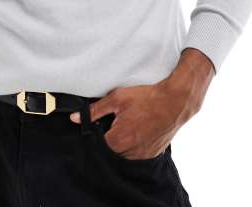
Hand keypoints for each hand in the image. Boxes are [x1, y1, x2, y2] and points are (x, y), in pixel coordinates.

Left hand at [69, 50, 214, 160]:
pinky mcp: (153, 153)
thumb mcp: (117, 98)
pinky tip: (138, 131)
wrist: (175, 101)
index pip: (98, 146)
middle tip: (114, 122)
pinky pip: (138, 154)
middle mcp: (131, 151)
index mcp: (119, 139)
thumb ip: (94, 110)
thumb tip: (75, 118)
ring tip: (128, 125)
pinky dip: (135, 146)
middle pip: (111, 151)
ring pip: (125, 154)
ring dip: (122, 144)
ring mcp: (143, 154)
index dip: (96, 134)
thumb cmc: (147, 98)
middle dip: (109, 138)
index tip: (99, 125)